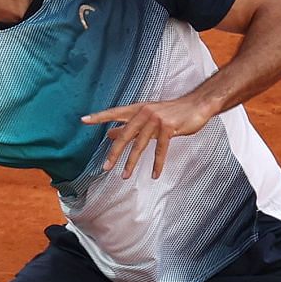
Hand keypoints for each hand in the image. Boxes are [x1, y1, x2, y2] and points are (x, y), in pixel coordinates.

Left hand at [81, 97, 214, 178]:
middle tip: (105, 167)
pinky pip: (161, 150)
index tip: (83, 120)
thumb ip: (129, 126)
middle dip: (114, 153)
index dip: (99, 117)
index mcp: (137, 109)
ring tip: (124, 176)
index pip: (114, 112)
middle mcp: (144, 112)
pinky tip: (155, 175)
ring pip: (140, 144)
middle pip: (125, 135)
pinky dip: (157, 164)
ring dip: (132, 162)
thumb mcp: (148, 117)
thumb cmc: (172, 112)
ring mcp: (156, 119)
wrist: (197, 105)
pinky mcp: (169, 127)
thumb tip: (109, 133)